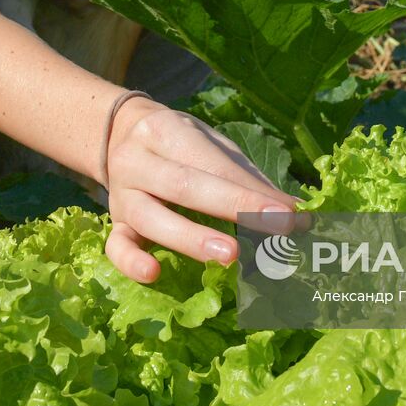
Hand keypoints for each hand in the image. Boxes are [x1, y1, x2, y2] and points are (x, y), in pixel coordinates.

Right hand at [103, 98, 298, 282]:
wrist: (120, 135)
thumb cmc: (179, 143)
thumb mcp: (209, 144)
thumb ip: (244, 175)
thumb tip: (291, 211)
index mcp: (166, 131)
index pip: (214, 164)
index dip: (252, 191)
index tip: (292, 213)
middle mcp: (137, 160)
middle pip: (184, 185)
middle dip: (235, 207)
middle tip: (278, 228)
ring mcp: (121, 194)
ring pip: (151, 217)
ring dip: (192, 238)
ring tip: (231, 255)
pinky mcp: (113, 223)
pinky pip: (115, 246)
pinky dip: (131, 262)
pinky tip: (154, 274)